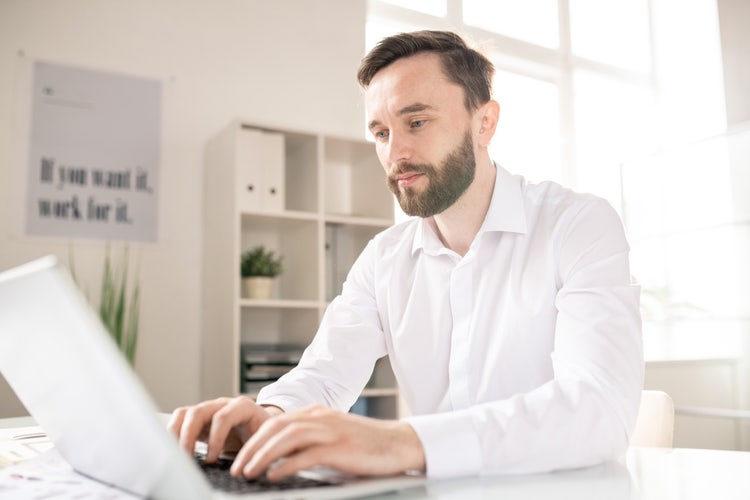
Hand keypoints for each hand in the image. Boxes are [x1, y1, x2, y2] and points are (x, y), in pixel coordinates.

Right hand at [167, 396, 279, 462]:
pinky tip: (175, 450)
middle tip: (186, 458)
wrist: (266, 429)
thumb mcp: (264, 442)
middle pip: (199, 411)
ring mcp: (210, 410)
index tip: (211, 459)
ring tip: (176, 455)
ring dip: (177, 434)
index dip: (215, 438)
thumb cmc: (266, 436)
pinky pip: (181, 420)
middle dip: (189, 435)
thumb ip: (253, 451)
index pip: (223, 417)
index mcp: (243, 407)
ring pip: (185, 413)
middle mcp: (223, 405)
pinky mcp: (200, 420)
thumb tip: (242, 469)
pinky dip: (174, 434)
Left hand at [230, 405, 425, 480]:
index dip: (254, 440)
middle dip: (252, 448)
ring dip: (263, 456)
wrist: (399, 443)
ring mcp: (330, 431)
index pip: (275, 423)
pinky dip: (286, 465)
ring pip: (286, 438)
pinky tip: (274, 476)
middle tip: (237, 467)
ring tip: (248, 472)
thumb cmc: (366, 445)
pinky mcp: (340, 448)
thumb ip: (308, 443)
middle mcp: (320, 418)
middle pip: (275, 428)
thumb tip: (280, 459)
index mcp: (316, 414)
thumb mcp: (332, 438)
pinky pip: (306, 455)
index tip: (240, 457)